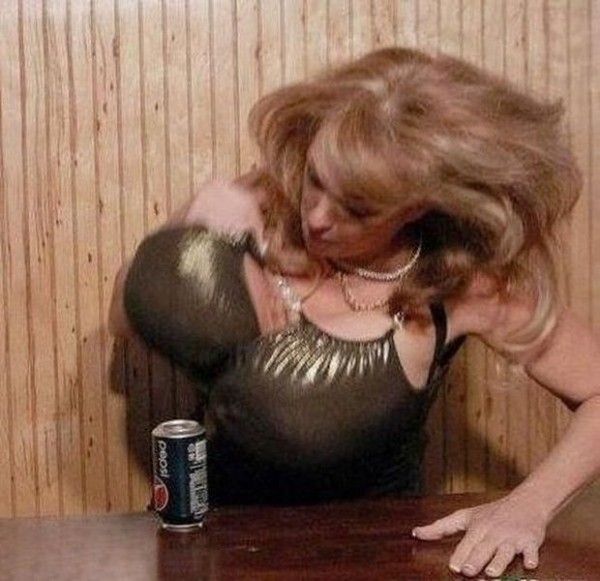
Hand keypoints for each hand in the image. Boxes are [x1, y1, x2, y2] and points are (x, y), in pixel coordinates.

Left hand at [412, 494, 547, 577]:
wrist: (526, 502)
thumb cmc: (491, 513)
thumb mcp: (465, 516)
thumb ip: (441, 527)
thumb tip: (415, 533)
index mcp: (477, 526)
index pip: (467, 543)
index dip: (460, 555)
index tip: (453, 567)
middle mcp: (494, 532)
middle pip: (483, 547)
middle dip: (475, 559)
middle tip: (467, 571)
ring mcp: (513, 537)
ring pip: (505, 551)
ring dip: (499, 561)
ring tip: (491, 572)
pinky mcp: (531, 541)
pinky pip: (532, 550)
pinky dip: (531, 557)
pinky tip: (530, 564)